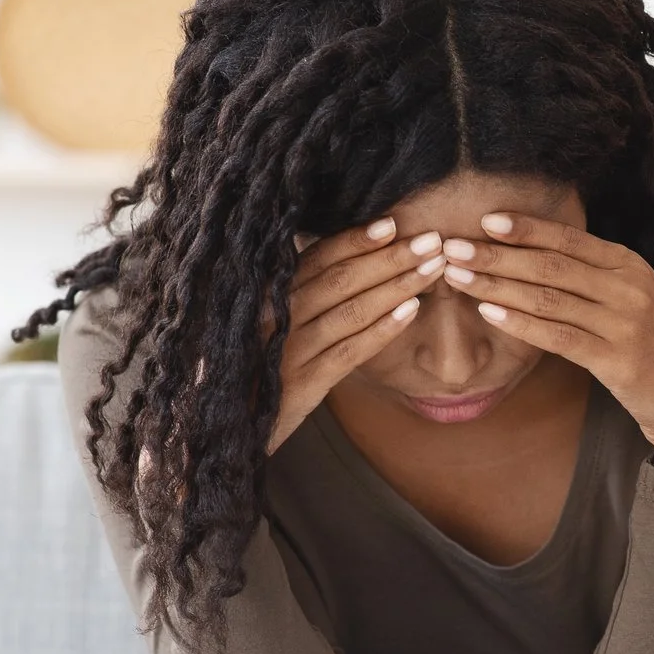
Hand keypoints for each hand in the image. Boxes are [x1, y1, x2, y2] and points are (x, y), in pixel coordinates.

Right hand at [267, 221, 446, 454]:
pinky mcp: (302, 385)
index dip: (355, 240)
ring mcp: (288, 350)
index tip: (393, 224)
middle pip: (340, 278)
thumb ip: (294, 294)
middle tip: (431, 241)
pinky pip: (349, 352)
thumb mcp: (263, 325)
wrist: (220, 430)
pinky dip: (382, 330)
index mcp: (265, 294)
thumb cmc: (249, 369)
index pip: (316, 258)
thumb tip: (342, 261)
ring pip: (350, 310)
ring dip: (396, 286)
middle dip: (390, 257)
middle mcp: (274, 316)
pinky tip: (411, 312)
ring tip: (433, 269)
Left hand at [444, 214, 653, 475]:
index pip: (569, 239)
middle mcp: (629, 286)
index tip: (484, 218)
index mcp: (630, 265)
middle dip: (496, 254)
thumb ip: (595, 280)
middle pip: (550, 264)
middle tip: (451, 246)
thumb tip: (535, 261)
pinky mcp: (619, 361)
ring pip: (549, 297)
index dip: (526, 227)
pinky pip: (559, 337)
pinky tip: (489, 314)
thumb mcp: (635, 302)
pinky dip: (521, 323)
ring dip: (497, 285)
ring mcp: (626, 323)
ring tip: (457, 277)